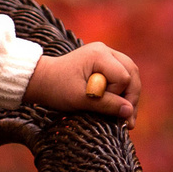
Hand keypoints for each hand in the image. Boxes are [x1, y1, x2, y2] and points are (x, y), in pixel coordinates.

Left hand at [26, 42, 140, 125]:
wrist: (40, 81)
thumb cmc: (56, 88)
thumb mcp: (79, 99)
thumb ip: (106, 104)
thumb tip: (128, 112)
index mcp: (99, 54)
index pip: (123, 77)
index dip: (117, 95)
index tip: (102, 105)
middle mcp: (106, 50)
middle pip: (132, 73)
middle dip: (131, 97)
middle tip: (128, 121)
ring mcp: (107, 55)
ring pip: (131, 75)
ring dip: (129, 96)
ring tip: (127, 118)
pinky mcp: (105, 63)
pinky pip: (123, 77)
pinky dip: (123, 92)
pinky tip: (121, 108)